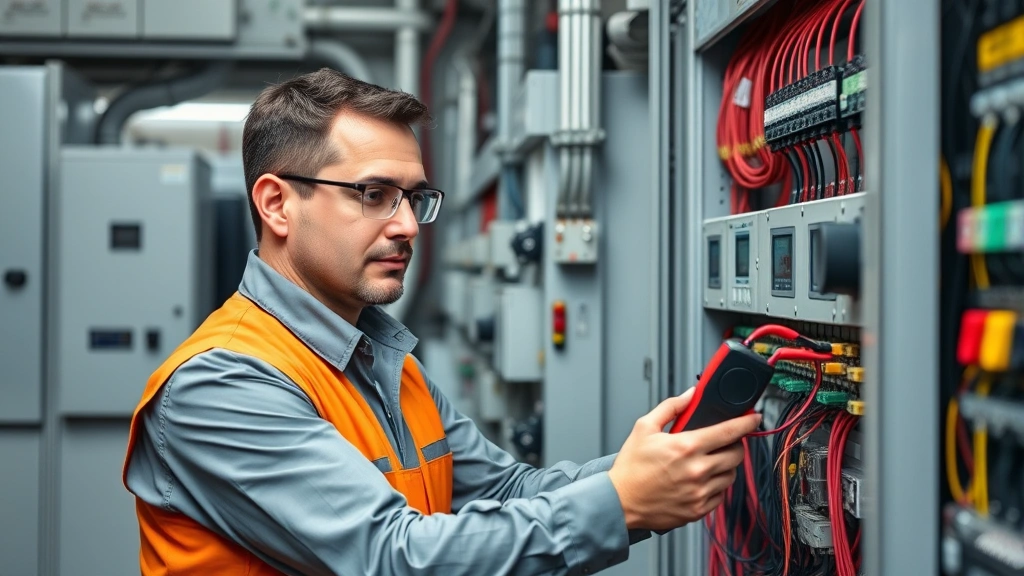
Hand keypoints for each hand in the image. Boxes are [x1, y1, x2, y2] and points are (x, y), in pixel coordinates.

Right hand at [607, 389, 760, 530]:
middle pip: (736, 454)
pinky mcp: (698, 510)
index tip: (754, 418)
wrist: (619, 502)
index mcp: (686, 447)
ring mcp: (699, 493)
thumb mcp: (644, 428)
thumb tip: (691, 395)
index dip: (746, 422)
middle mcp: (697, 471)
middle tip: (724, 442)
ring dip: (726, 465)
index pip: (729, 431)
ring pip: (731, 475)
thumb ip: (671, 407)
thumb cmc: (630, 467)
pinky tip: (701, 480)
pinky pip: (721, 495)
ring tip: (709, 462)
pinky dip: (716, 485)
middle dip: (735, 445)